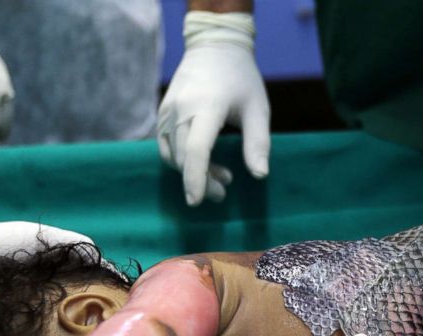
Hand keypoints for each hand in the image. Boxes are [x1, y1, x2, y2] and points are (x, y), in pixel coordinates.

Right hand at [158, 11, 269, 205]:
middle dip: (200, 181)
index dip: (196, 178)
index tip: (197, 201)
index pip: (195, 150)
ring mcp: (168, 109)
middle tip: (224, 192)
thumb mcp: (258, 109)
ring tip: (221, 176)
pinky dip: (181, 159)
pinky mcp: (162, 112)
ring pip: (171, 153)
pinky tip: (204, 162)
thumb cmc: (241, 78)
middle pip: (182, 157)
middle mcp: (181, 109)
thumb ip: (258, 143)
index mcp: (206, 107)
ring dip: (191, 172)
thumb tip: (260, 175)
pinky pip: (166, 144)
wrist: (214, 46)